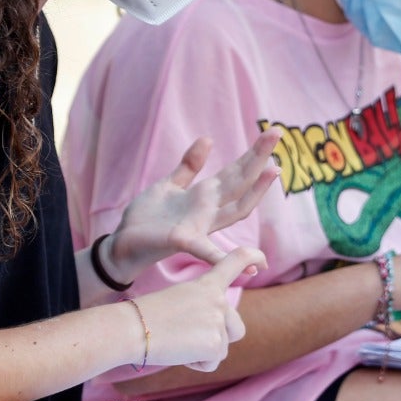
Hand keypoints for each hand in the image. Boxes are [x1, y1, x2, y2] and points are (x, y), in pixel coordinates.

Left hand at [109, 132, 280, 278]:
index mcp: (204, 196)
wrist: (123, 244)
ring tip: (272, 172)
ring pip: (235, 209)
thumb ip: (189, 166)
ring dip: (255, 192)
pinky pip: (205, 250)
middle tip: (277, 134)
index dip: (253, 155)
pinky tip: (248, 266)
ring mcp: (199, 227)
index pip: (235, 173)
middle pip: (240, 183)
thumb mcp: (169, 185)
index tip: (271, 134)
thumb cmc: (148, 218)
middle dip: (258, 160)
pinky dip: (222, 256)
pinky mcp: (182, 241)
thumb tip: (208, 139)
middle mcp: (208, 211)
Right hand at [132, 247, 260, 372]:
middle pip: (236, 327)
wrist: (132, 329)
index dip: (252, 257)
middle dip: (219, 338)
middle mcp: (218, 300)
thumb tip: (209, 330)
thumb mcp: (178, 299)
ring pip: (223, 347)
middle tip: (188, 337)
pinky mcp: (215, 343)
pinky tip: (180, 353)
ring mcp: (218, 321)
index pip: (235, 261)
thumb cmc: (145, 316)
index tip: (261, 260)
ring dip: (205, 352)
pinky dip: (197, 364)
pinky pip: (213, 363)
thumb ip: (201, 308)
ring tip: (180, 343)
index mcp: (206, 284)